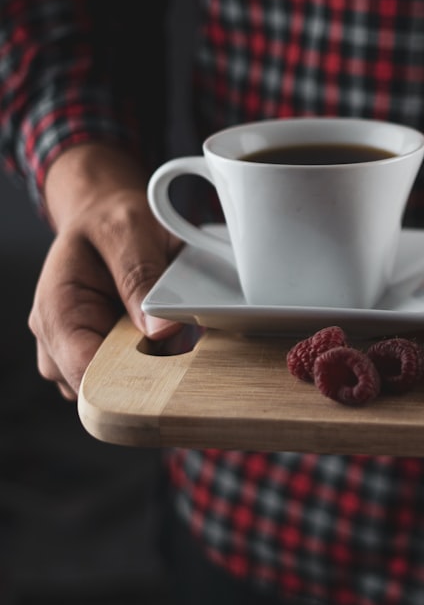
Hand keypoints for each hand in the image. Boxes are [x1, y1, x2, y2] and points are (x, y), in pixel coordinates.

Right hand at [28, 143, 181, 398]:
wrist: (107, 215)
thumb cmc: (112, 219)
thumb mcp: (129, 231)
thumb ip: (141, 278)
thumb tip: (162, 332)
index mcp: (57, 311)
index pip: (85, 373)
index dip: (130, 380)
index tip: (173, 366)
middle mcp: (58, 340)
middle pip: (102, 388)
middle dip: (145, 376)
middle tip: (185, 346)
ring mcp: (77, 352)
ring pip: (117, 389)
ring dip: (151, 371)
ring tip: (175, 333)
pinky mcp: (102, 355)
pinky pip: (128, 378)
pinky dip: (153, 365)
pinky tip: (169, 339)